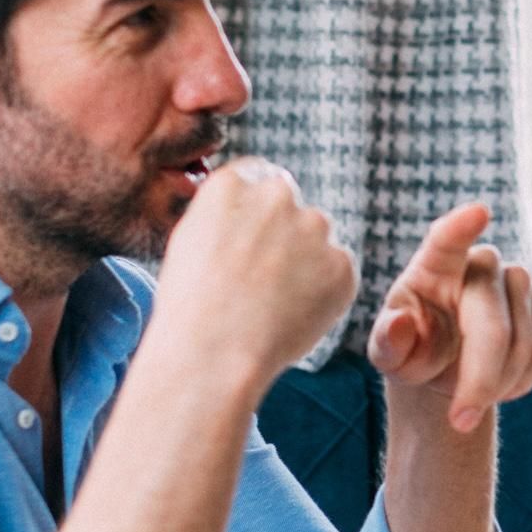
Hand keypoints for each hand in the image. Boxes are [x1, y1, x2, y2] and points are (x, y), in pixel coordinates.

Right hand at [154, 159, 355, 387]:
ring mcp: (314, 228)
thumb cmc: (191, 307)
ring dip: (306, 261)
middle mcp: (277, 195)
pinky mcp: (342, 264)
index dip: (255, 212)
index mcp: (233, 184)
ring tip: (274, 303)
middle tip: (263, 278)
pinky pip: (337, 272)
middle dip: (284, 233)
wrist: (215, 354)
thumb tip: (248, 213)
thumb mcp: (190, 242)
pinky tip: (293, 315)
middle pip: (291, 205)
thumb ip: (225, 215)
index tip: (252, 238)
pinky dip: (324, 292)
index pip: (258, 177)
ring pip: (317, 238)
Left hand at [367, 202, 531, 432]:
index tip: (479, 212)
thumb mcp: (389, 354)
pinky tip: (503, 384)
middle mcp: (480, 263)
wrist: (447, 363)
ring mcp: (518, 280)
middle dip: (481, 378)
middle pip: (492, 323)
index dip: (462, 227)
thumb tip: (400, 324)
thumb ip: (388, 342)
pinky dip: (527, 378)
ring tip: (473, 395)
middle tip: (461, 419)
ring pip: (525, 340)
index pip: (447, 239)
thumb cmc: (411, 349)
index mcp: (434, 265)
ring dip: (501, 383)